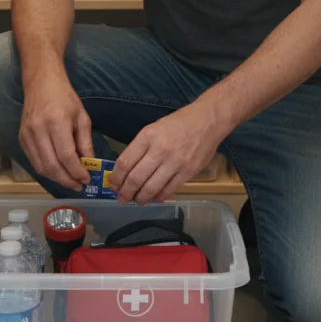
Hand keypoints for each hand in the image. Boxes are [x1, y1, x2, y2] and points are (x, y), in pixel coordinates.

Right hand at [20, 73, 92, 189]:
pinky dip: (46, 171)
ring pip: (41, 167)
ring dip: (56, 178)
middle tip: (78, 186)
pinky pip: (33, 161)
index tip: (86, 179)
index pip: (66, 156)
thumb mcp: (82, 118)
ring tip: (70, 182)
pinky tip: (57, 172)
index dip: (76, 172)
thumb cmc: (65, 98)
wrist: (41, 83)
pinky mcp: (21, 139)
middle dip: (67, 180)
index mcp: (56, 122)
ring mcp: (27, 135)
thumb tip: (89, 165)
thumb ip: (85, 143)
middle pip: (52, 165)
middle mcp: (38, 130)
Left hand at [112, 102, 229, 203]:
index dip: (116, 178)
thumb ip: (140, 148)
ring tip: (137, 201)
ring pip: (151, 188)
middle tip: (122, 198)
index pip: (125, 162)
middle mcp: (160, 150)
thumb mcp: (153, 128)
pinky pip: (169, 190)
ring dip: (141, 198)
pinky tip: (155, 198)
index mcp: (148, 137)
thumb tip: (126, 170)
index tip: (113, 185)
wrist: (207, 120)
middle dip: (125, 193)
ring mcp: (175, 163)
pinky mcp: (188, 172)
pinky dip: (159, 197)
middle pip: (136, 178)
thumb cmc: (178, 123)